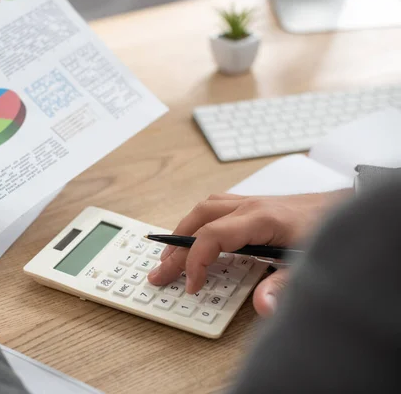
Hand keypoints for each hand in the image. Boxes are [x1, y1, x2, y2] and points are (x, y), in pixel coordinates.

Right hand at [147, 190, 350, 316]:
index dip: (194, 262)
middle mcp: (250, 206)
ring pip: (205, 208)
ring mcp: (252, 201)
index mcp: (260, 219)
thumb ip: (284, 286)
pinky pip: (216, 206)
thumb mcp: (308, 262)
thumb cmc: (329, 232)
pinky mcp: (256, 203)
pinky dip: (200, 221)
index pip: (211, 237)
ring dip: (184, 230)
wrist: (349, 207)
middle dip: (175, 247)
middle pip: (199, 219)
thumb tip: (262, 307)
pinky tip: (199, 235)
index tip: (190, 286)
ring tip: (170, 254)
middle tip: (158, 272)